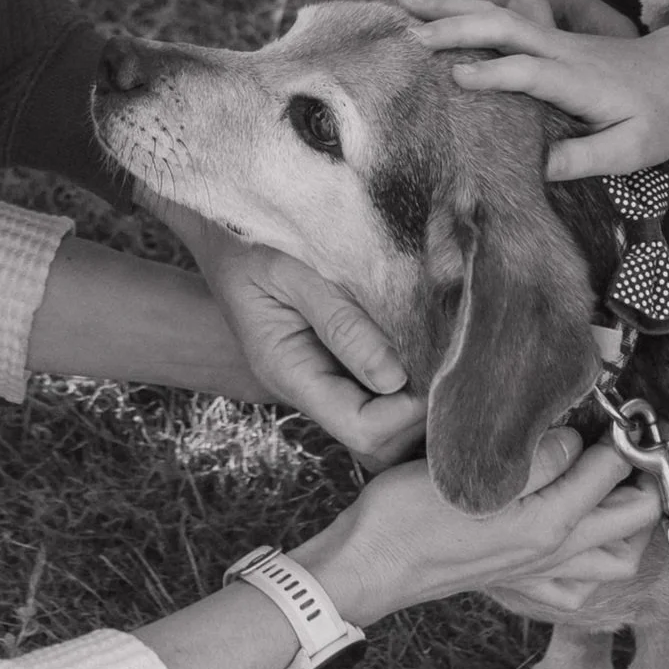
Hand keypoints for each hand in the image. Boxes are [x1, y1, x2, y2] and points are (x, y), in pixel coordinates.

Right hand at [166, 203, 425, 466]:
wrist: (217, 226)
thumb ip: (340, 323)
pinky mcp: (336, 357)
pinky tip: (426, 344)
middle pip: (376, 442)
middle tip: (450, 366)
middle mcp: (308, 385)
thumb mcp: (290, 273)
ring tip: (443, 355)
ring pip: (381, 423)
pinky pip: (377, 390)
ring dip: (414, 399)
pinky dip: (407, 379)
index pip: (362, 428)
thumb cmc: (247, 240)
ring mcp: (323, 375)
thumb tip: (394, 380)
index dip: (407, 412)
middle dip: (417, 416)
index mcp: (290, 372)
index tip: (438, 368)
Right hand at [308, 427, 659, 622]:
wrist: (370, 565)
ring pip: (615, 560)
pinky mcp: (520, 584)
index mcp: (548, 522)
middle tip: (642, 446)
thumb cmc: (407, 515)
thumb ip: (536, 458)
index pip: (610, 471)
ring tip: (619, 489)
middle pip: (633, 521)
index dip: (624, 436)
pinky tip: (581, 540)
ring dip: (629, 527)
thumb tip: (575, 440)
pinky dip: (592, 566)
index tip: (625, 410)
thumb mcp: (472, 471)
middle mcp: (554, 552)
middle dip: (647, 480)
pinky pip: (576, 587)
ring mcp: (539, 573)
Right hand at [398, 0, 668, 179]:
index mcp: (579, 80)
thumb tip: (536, 169)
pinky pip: (497, 18)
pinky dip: (458, 10)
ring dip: (448, 6)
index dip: (494, 73)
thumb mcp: (634, 148)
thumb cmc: (656, 116)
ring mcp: (550, 38)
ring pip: (495, 13)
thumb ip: (587, 157)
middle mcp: (560, 51)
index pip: (530, 70)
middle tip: (412, 37)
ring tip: (401, 0)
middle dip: (457, 27)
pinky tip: (429, 12)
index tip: (455, 78)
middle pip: (504, 26)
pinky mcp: (544, 38)